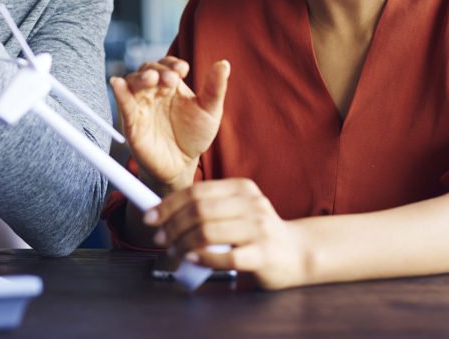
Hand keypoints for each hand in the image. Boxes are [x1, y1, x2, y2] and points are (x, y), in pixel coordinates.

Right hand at [110, 57, 228, 192]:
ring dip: (140, 78)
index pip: (167, 65)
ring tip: (151, 79)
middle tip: (171, 79)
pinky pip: (123, 104)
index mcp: (171, 85)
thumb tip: (224, 63)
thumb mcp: (209, 110)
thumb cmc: (194, 136)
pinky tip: (117, 83)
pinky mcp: (131, 121)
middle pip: (149, 70)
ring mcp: (141, 105)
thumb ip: (215, 88)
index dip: (172, 64)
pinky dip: (119, 92)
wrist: (182, 165)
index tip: (182, 70)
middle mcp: (154, 91)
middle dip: (159, 71)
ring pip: (133, 82)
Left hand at [147, 178, 310, 289]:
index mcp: (241, 189)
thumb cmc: (257, 233)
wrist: (297, 253)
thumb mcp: (236, 210)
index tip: (151, 216)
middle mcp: (252, 204)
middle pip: (199, 210)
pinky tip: (192, 259)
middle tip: (159, 238)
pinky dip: (203, 258)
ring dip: (183, 243)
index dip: (169, 204)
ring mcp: (260, 229)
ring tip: (175, 250)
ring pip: (208, 231)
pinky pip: (226, 257)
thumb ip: (208, 208)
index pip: (197, 191)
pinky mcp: (264, 254)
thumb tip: (163, 212)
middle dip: (172, 225)